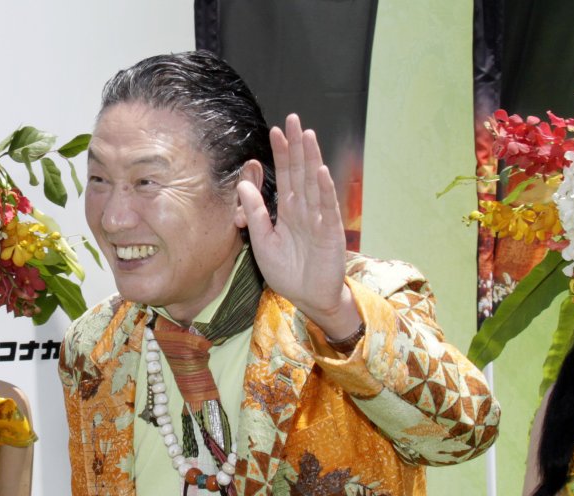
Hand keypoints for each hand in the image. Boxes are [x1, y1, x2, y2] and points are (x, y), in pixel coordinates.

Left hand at [237, 114, 357, 337]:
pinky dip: (324, 190)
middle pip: (300, 172)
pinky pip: (327, 208)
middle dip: (296, 146)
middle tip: (292, 119)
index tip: (274, 130)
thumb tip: (243, 185)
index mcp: (289, 211)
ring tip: (307, 135)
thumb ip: (255, 214)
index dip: (280, 154)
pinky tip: (321, 171)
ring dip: (311, 159)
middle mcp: (305, 210)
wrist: (309, 298)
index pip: (285, 176)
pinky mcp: (330, 233)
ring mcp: (319, 219)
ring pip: (314, 183)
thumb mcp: (263, 242)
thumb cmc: (288, 273)